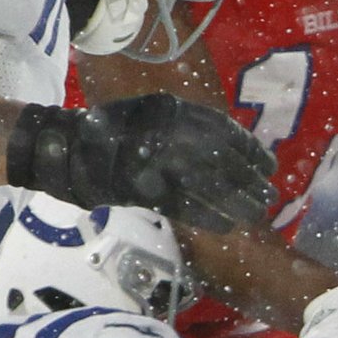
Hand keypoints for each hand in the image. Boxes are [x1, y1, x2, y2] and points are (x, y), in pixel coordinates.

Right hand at [9, 93, 274, 233]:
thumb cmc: (116, 131)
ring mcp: (158, 162)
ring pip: (211, 187)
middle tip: (269, 197)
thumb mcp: (156, 113)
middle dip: (250, 183)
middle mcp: (171, 134)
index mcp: (176, 111)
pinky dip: (210, 217)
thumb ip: (189, 127)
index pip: (227, 132)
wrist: (68, 147)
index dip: (251, 152)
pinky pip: (186, 207)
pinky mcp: (146, 189)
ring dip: (238, 204)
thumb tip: (229, 150)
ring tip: (256, 214)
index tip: (269, 167)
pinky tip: (228, 226)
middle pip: (224, 162)